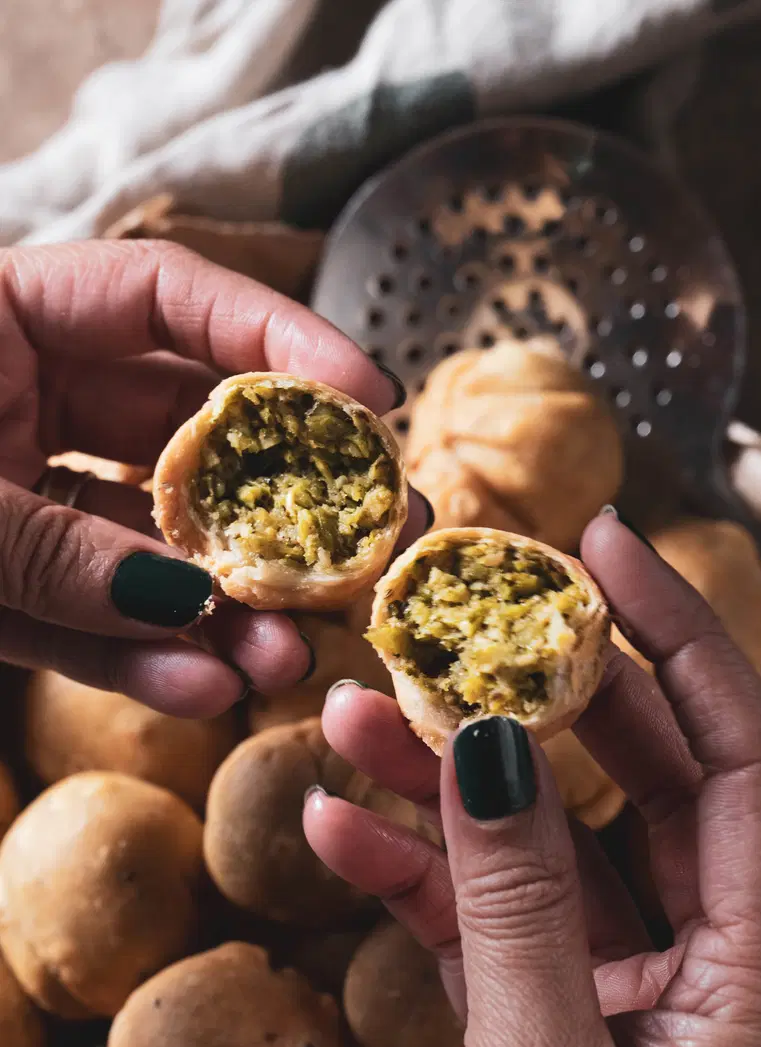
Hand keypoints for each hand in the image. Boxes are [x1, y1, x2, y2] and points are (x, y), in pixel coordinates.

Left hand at [0, 240, 426, 716]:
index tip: (374, 395)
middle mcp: (23, 401)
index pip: (168, 296)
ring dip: (217, 608)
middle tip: (375, 546)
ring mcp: (19, 497)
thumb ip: (51, 549)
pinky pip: (83, 623)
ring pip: (146, 546)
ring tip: (281, 655)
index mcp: (4, 319)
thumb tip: (186, 599)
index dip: (279, 337)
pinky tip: (202, 688)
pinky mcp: (5, 586)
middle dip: (279, 499)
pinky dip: (138, 659)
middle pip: (187, 437)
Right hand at [305, 510, 760, 1046]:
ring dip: (453, 780)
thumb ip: (520, 906)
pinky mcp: (544, 1029)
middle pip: (644, 785)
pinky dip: (414, 873)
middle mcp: (715, 980)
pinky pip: (485, 921)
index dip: (680, 641)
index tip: (602, 549)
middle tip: (468, 619)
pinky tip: (336, 827)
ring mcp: (625, 1001)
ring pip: (549, 847)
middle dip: (548, 696)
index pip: (749, 764)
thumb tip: (499, 742)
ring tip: (361, 713)